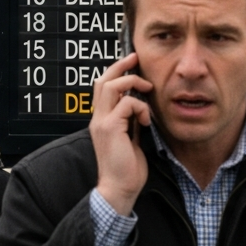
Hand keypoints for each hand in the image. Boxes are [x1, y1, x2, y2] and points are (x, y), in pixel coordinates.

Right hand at [89, 53, 152, 215]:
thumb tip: (140, 108)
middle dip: (120, 65)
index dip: (115, 72)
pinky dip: (140, 107)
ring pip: (111, 86)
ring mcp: (102, 122)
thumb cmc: (127, 169)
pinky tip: (147, 120)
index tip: (131, 63)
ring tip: (147, 89)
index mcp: (101, 120)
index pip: (102, 88)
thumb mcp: (131, 139)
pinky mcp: (110, 127)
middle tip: (135, 57)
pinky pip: (127, 103)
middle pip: (102, 80)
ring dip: (132, 82)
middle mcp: (98, 118)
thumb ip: (131, 122)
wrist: (118, 188)